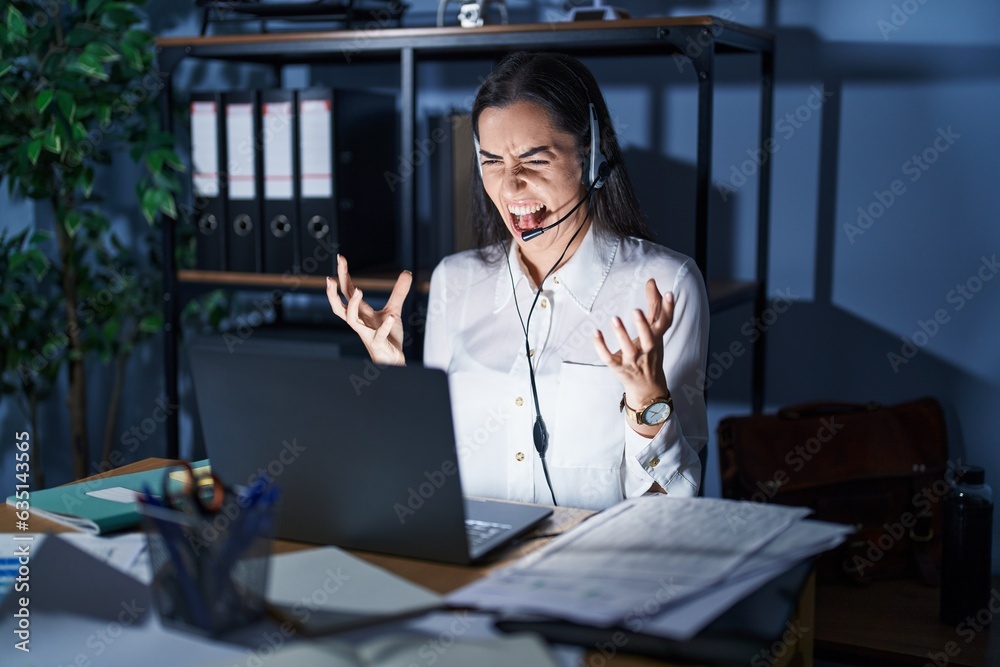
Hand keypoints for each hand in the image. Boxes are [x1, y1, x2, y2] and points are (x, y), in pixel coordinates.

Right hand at [326, 254, 411, 365]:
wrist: (393, 359)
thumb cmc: (388, 337)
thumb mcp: (393, 310)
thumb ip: (398, 292)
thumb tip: (406, 272)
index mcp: (361, 313)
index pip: (348, 292)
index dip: (344, 275)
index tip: (341, 258)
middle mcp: (360, 323)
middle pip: (340, 306)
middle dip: (334, 292)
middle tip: (331, 277)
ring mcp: (367, 333)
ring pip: (352, 321)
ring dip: (353, 306)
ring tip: (359, 291)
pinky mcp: (378, 344)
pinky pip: (379, 335)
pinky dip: (385, 326)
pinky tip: (391, 317)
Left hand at [593, 279, 674, 430]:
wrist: (648, 388)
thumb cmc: (650, 354)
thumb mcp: (656, 332)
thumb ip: (654, 307)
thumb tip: (652, 281)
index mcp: (657, 339)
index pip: (666, 323)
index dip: (669, 309)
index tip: (669, 293)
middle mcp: (647, 350)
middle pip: (649, 339)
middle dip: (644, 325)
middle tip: (637, 310)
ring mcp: (632, 360)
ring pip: (628, 349)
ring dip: (621, 334)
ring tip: (615, 318)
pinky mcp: (618, 367)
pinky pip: (609, 358)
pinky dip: (601, 346)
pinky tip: (595, 333)